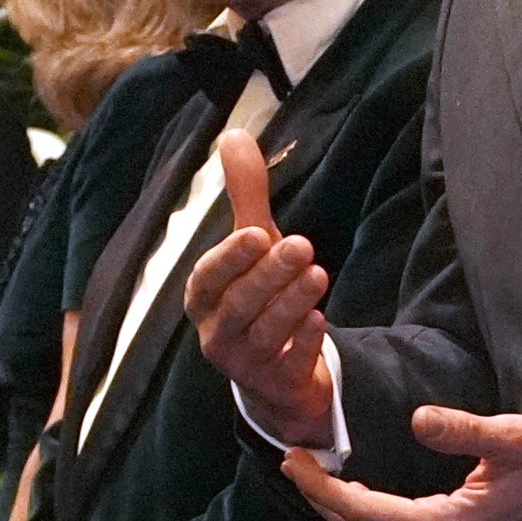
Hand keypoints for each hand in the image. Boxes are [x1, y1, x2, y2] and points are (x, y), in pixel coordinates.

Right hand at [185, 127, 334, 444]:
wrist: (277, 371)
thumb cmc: (257, 297)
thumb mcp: (252, 247)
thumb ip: (245, 196)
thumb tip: (234, 136)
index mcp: (202, 300)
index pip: (207, 280)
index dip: (229, 258)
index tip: (257, 232)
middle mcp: (216, 335)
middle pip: (237, 307)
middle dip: (268, 276)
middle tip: (302, 245)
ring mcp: (246, 364)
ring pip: (263, 335)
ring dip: (290, 303)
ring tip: (317, 273)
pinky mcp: (277, 384)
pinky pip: (288, 365)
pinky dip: (303, 343)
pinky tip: (319, 319)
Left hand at [285, 405, 521, 520]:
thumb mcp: (518, 437)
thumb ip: (465, 430)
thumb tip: (419, 418)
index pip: (362, 511)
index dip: (321, 488)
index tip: (293, 460)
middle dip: (320, 501)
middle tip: (293, 464)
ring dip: (340, 515)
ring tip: (317, 480)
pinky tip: (360, 498)